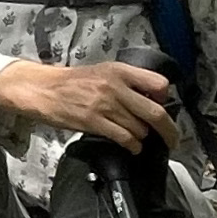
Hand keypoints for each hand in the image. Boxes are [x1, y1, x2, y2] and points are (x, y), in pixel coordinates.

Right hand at [0, 56, 175, 151]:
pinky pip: (125, 139)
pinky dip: (133, 146)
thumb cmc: (72, 82)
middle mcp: (115, 86)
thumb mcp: (103, 72)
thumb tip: (152, 98)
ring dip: (143, 138)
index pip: (159, 84)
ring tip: (138, 139)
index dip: (165, 99)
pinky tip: (131, 146)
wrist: (43, 89)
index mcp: (119, 71)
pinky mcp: (94, 122)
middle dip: (169, 131)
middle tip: (173, 140)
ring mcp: (105, 105)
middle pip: (155, 112)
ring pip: (140, 129)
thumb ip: (127, 81)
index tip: (164, 107)